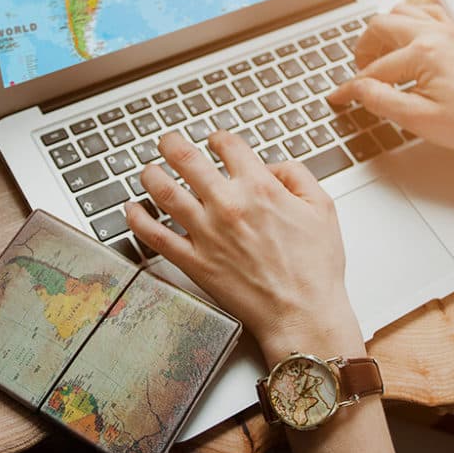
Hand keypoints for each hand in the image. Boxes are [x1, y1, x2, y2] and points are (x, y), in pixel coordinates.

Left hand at [125, 131, 362, 361]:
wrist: (303, 313)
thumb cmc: (315, 268)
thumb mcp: (322, 208)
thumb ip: (297, 176)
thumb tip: (273, 166)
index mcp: (259, 188)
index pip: (228, 146)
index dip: (218, 138)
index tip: (214, 141)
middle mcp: (228, 205)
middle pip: (186, 159)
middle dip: (171, 144)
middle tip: (166, 142)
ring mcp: (207, 233)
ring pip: (164, 193)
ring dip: (151, 175)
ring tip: (148, 171)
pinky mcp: (194, 262)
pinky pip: (156, 236)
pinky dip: (138, 220)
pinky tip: (131, 210)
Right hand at [327, 3, 453, 155]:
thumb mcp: (418, 119)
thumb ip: (381, 101)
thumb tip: (356, 90)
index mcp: (424, 53)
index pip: (375, 69)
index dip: (353, 86)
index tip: (339, 98)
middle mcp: (434, 33)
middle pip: (381, 25)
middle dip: (363, 49)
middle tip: (359, 74)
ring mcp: (446, 31)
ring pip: (401, 12)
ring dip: (383, 32)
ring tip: (378, 57)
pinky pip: (425, 13)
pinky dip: (408, 21)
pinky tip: (404, 40)